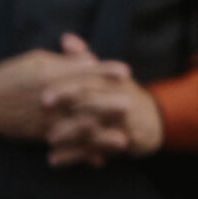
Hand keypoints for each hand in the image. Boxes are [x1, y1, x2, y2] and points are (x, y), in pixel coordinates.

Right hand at [0, 35, 120, 141]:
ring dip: (100, 136)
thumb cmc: (14, 75)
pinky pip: (64, 145)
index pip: (81, 72)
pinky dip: (82, 153)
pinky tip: (99, 160)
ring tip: (123, 140)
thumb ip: (65, 62)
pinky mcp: (40, 134)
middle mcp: (49, 97)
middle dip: (106, 104)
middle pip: (82, 101)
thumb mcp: (38, 62)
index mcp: (50, 74)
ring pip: (76, 128)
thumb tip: (91, 59)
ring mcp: (45, 118)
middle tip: (131, 106)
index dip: (104, 71)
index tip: (126, 72)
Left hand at [42, 68, 165, 168]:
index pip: (90, 83)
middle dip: (66, 112)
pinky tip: (54, 160)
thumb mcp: (108, 74)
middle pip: (92, 105)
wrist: (155, 121)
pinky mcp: (123, 143)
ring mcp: (123, 123)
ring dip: (69, 135)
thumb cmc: (123, 95)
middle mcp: (121, 101)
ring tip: (47, 140)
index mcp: (114, 83)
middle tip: (42, 120)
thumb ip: (86, 58)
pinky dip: (74, 156)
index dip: (67, 90)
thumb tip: (66, 38)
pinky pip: (96, 150)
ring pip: (93, 129)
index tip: (43, 97)